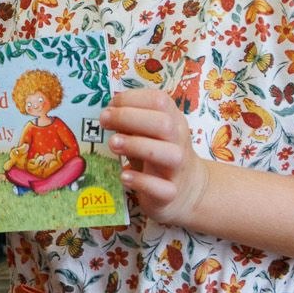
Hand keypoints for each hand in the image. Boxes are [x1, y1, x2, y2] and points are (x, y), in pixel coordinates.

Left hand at [101, 89, 209, 225]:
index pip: (160, 101)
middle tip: (104, 121)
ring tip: (113, 144)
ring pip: (168, 153)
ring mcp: (178, 168)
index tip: (110, 105)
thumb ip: (132, 123)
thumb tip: (108, 112)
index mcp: (174, 121)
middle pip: (163, 124)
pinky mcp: (172, 193)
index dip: (132, 99)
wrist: (189, 190)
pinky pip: (162, 188)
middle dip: (129, 118)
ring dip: (137, 145)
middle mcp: (179, 141)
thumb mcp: (149, 134)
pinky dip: (141, 181)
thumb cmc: (160, 154)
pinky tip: (124, 176)